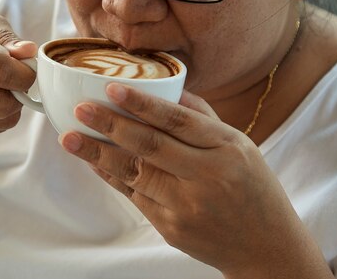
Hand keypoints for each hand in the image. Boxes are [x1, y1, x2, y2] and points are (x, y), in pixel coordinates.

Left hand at [60, 83, 330, 277]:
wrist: (266, 247)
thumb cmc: (254, 189)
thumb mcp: (241, 145)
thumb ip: (204, 118)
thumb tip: (168, 89)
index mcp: (227, 148)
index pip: (178, 120)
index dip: (142, 103)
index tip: (112, 88)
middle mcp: (207, 175)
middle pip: (150, 145)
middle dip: (110, 125)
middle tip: (80, 109)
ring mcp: (187, 205)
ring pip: (134, 173)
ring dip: (98, 153)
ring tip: (70, 137)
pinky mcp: (171, 228)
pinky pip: (134, 196)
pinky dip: (111, 177)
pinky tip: (93, 161)